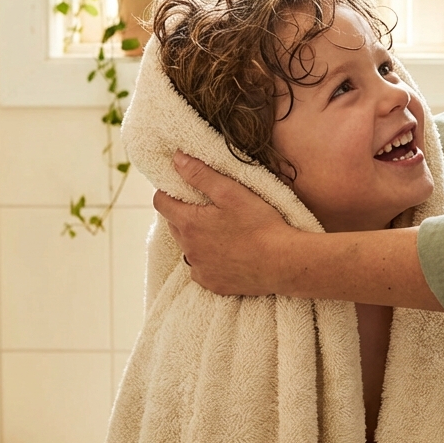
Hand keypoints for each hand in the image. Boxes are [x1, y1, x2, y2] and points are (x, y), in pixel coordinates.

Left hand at [153, 151, 295, 295]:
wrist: (283, 263)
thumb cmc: (260, 225)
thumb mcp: (231, 192)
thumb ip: (200, 174)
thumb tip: (176, 158)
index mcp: (189, 223)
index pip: (160, 202)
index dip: (168, 192)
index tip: (183, 189)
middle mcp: (188, 249)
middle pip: (174, 225)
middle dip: (186, 215)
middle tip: (210, 209)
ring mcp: (199, 269)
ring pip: (188, 248)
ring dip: (197, 239)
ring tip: (222, 232)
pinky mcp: (212, 284)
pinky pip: (201, 269)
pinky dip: (209, 261)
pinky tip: (228, 254)